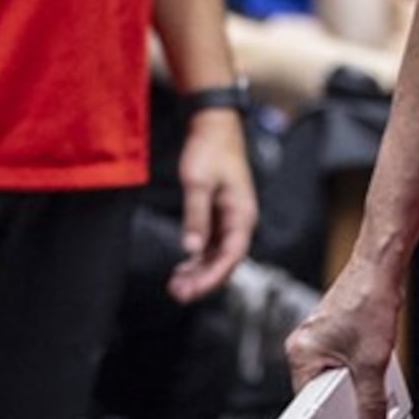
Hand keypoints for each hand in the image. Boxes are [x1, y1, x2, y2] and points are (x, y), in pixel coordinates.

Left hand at [172, 107, 257, 301]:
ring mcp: (230, 218)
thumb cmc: (209, 149)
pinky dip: (197, 258)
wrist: (213, 124)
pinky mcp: (219, 214)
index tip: (192, 289)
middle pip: (225, 260)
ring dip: (199, 272)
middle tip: (177, 293)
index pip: (232, 255)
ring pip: (217, 255)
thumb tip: (190, 249)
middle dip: (203, 280)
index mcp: (242, 214)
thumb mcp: (198, 183)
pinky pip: (211, 244)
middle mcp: (240, 220)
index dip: (213, 276)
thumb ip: (195, 217)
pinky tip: (181, 267)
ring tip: (175, 286)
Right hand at [286, 261, 401, 418]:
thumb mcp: (372, 362)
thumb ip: (370, 400)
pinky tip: (377, 355)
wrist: (380, 266)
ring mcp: (320, 337)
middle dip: (348, 397)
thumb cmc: (367, 300)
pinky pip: (346, 360)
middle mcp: (305, 345)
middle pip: (324, 391)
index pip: (307, 403)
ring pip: (338, 375)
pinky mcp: (336, 330)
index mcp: (300, 353)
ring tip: (374, 364)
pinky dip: (363, 365)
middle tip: (367, 396)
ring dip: (358, 379)